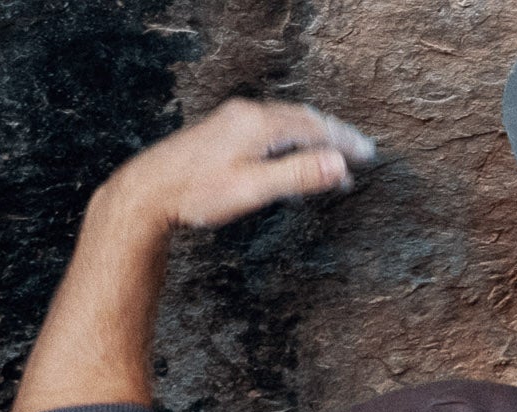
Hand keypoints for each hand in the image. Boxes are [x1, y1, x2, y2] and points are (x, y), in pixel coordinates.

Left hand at [99, 98, 375, 234]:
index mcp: (259, 123)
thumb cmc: (198, 192)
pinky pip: (268, 127)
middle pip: (302, 119)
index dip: (344, 142)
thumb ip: (299, 174)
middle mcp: (246, 114)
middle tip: (359, 151)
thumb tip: (339, 164)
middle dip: (333, 135)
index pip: (315, 128)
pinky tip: (291, 154)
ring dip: (313, 137)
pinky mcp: (221, 131)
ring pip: (285, 122)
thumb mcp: (255, 187)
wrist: (148, 190)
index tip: (368, 154)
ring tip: (332, 156)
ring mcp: (232, 120)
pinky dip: (291, 139)